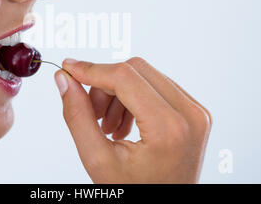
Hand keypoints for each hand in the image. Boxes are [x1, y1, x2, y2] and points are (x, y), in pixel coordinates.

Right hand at [54, 57, 211, 183]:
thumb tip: (64, 80)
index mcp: (168, 128)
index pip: (124, 77)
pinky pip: (157, 86)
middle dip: (104, 85)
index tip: (68, 69)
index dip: (91, 69)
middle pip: (135, 70)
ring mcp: (196, 111)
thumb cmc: (135, 193)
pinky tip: (123, 125)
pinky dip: (133, 98)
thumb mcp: (98, 160)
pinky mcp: (194, 111)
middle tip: (92, 112)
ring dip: (118, 93)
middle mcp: (189, 114)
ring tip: (108, 126)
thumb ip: (78, 116)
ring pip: (145, 75)